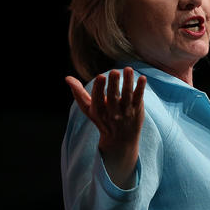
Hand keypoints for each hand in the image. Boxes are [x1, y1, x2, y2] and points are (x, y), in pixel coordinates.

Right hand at [65, 67, 146, 188]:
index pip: (97, 98)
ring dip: (128, 82)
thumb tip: (67, 78)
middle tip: (114, 71)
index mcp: (98, 111)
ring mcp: (125, 112)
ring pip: (127, 95)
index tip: (101, 76)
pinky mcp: (137, 110)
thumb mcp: (88, 109)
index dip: (99, 88)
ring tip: (128, 69)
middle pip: (112, 96)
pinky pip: (139, 98)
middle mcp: (112, 112)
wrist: (120, 140)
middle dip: (113, 84)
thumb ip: (78, 93)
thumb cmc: (102, 119)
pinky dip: (140, 88)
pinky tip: (142, 78)